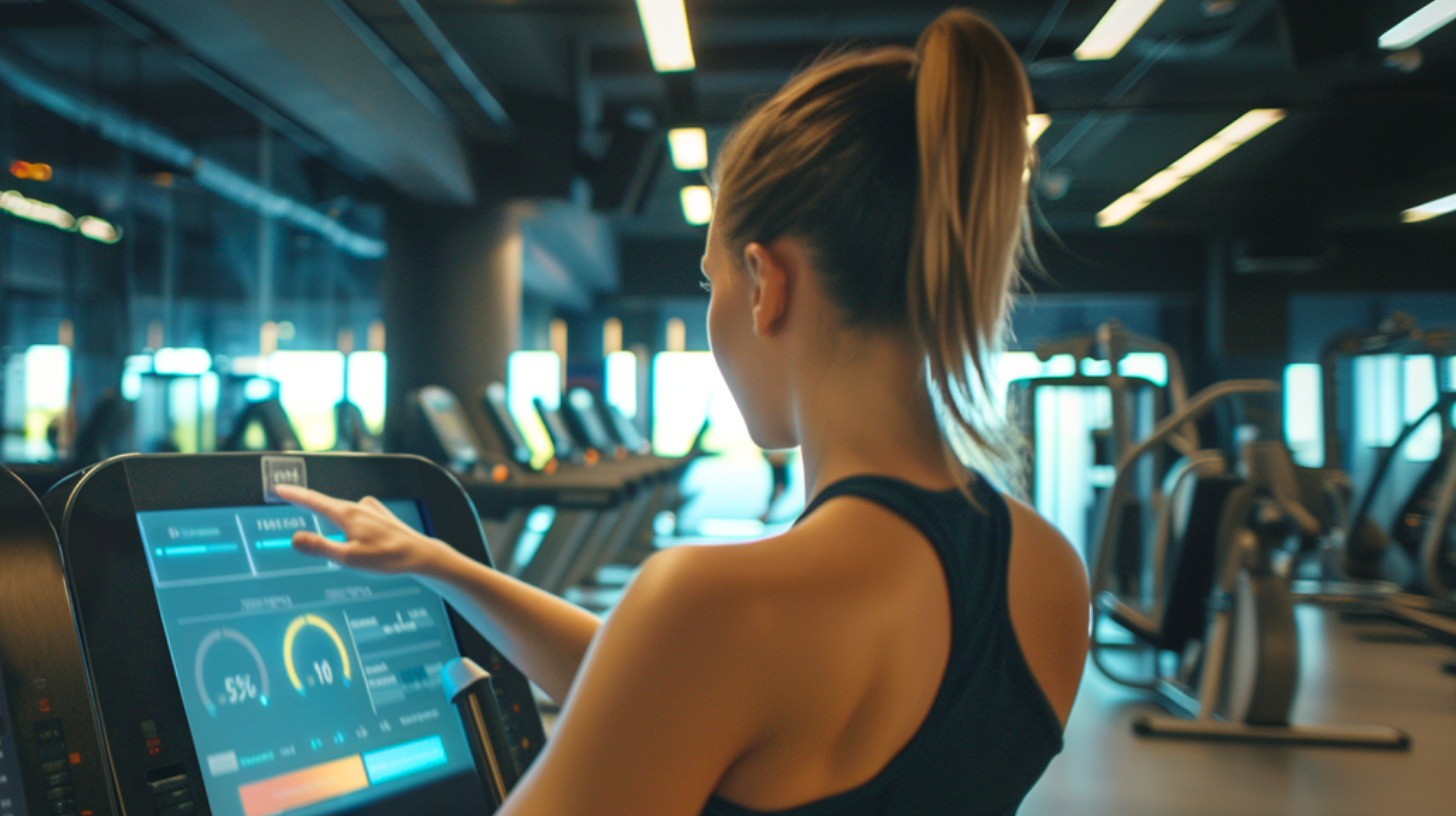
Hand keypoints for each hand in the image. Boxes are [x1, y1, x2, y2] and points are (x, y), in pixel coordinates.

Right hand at [274, 485, 457, 576]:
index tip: (278, 487)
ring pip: (343, 513)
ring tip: (326, 527)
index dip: (294, 494)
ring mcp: (371, 509)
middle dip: (309, 504)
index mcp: (348, 514)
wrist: (420, 555)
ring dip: (332, 519)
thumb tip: (295, 538)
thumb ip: (321, 548)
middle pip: (326, 504)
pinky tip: (356, 533)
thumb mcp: (348, 558)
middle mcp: (359, 506)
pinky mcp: (380, 515)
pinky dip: (349, 523)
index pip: (314, 501)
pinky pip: (356, 516)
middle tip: (289, 497)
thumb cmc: (387, 558)